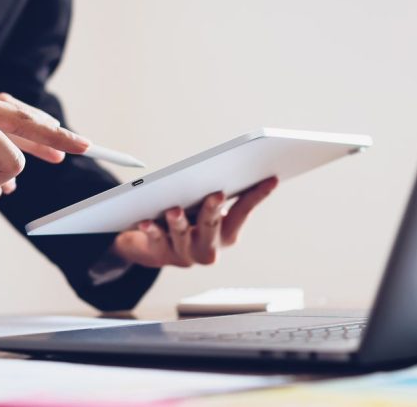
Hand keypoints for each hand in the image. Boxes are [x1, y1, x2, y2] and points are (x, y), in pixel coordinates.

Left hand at [111, 177, 277, 267]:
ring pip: (181, 236)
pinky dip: (151, 230)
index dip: (257, 195)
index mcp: (226, 234)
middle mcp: (208, 248)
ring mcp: (184, 253)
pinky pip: (155, 241)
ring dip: (179, 223)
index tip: (271, 178)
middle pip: (212, 227)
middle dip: (213, 211)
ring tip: (174, 210)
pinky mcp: (160, 254)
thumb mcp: (205, 207)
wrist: (154, 247)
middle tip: (216, 195)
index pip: (243, 211)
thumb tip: (234, 163)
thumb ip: (218, 192)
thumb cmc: (187, 219)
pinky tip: (145, 221)